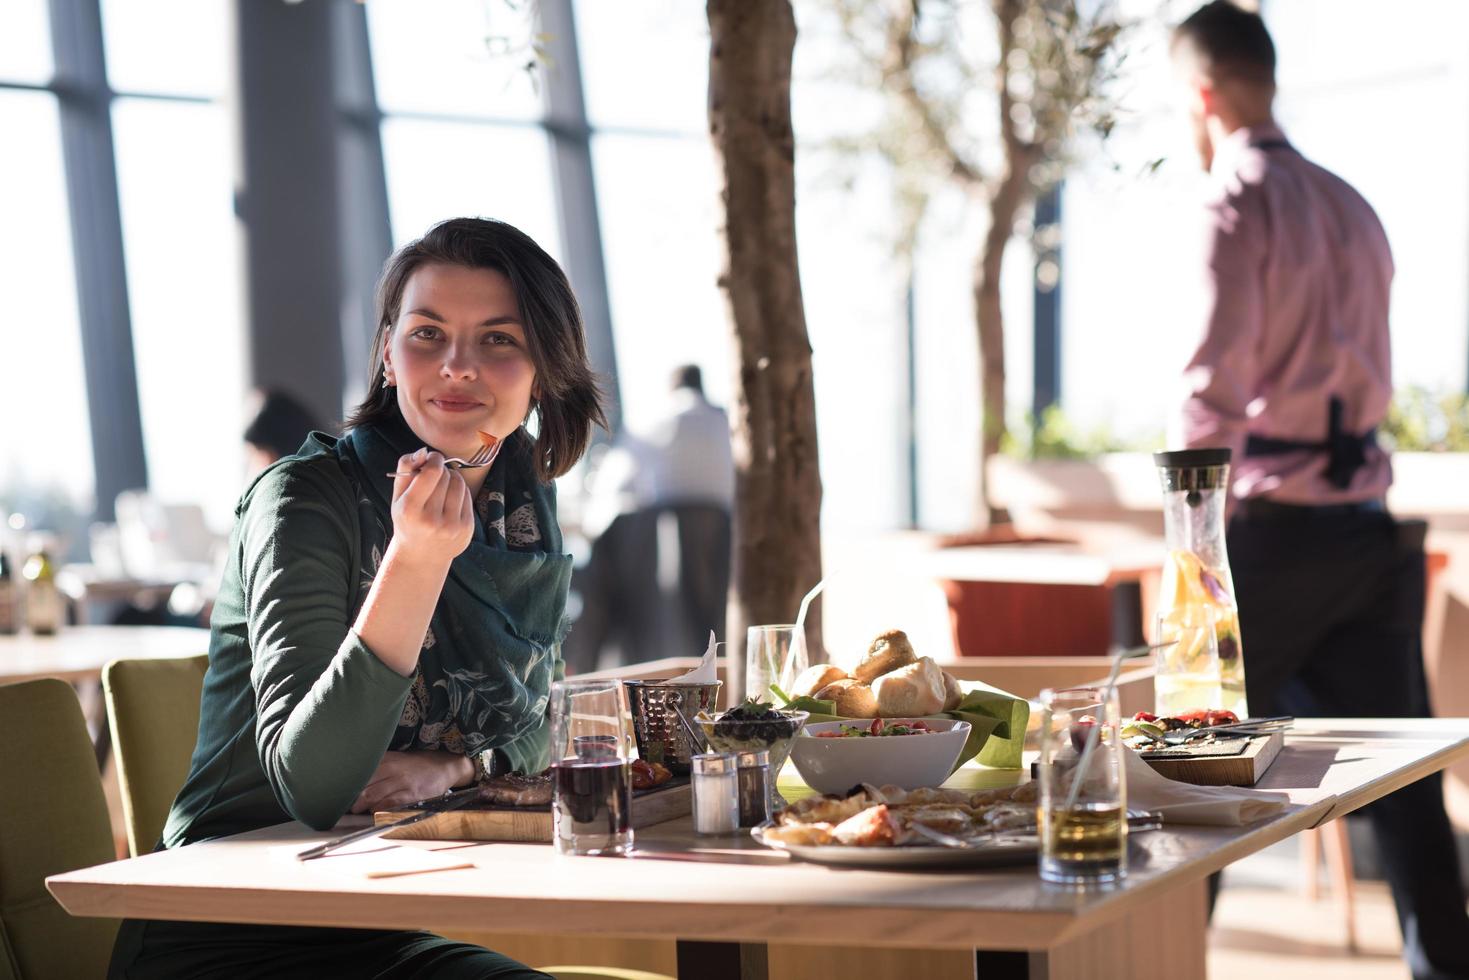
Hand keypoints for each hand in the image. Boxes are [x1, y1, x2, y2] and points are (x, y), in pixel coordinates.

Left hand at [349, 750, 474, 813]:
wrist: (445, 766)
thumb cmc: (418, 764)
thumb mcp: (398, 758)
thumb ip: (379, 764)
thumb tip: (356, 775)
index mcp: (387, 759)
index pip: (361, 771)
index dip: (348, 782)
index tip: (338, 790)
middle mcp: (393, 769)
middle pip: (364, 785)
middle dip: (352, 798)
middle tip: (344, 804)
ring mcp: (402, 782)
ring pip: (373, 795)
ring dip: (361, 806)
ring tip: (356, 810)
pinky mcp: (411, 795)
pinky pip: (389, 804)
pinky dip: (378, 810)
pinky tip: (373, 812)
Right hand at [389, 449, 472, 565]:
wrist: (421, 556)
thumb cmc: (407, 520)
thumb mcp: (398, 496)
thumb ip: (405, 468)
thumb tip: (424, 451)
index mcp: (410, 510)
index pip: (432, 472)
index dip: (435, 459)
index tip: (432, 458)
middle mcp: (431, 520)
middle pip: (445, 476)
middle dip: (440, 471)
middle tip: (433, 479)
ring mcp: (451, 526)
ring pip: (459, 483)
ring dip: (452, 479)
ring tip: (442, 489)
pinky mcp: (466, 529)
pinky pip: (467, 496)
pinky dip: (459, 493)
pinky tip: (449, 502)